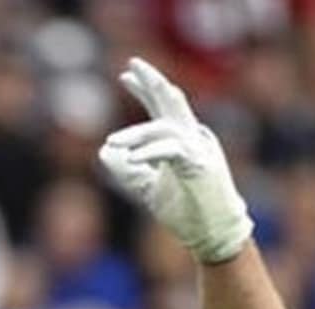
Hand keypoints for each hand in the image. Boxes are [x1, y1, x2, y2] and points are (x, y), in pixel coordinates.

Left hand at [98, 58, 252, 263]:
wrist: (212, 236)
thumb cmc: (185, 210)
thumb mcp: (147, 187)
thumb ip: (127, 169)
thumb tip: (102, 152)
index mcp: (181, 141)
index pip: (162, 107)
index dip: (146, 89)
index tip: (126, 75)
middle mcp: (192, 139)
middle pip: (172, 102)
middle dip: (152, 82)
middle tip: (132, 65)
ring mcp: (200, 150)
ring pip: (167, 127)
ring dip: (137, 134)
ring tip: (112, 143)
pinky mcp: (202, 166)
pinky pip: (174, 150)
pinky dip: (151, 152)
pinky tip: (132, 158)